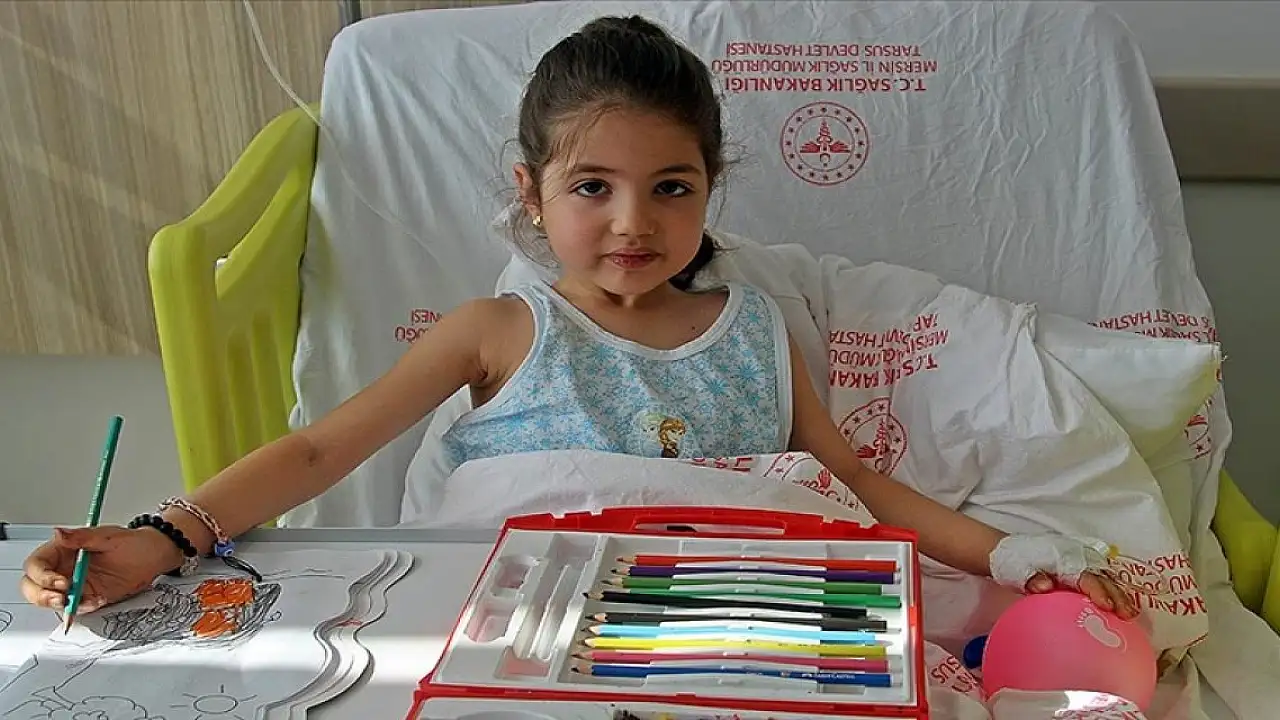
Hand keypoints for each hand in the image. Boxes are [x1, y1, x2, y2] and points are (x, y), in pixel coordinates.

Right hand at [20, 526, 182, 614]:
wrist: (154, 556)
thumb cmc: (133, 542)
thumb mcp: (109, 536)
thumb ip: (82, 537)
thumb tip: (58, 533)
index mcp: (62, 550)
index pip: (36, 564)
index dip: (41, 576)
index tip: (60, 582)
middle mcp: (63, 568)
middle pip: (33, 586)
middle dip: (41, 595)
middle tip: (61, 598)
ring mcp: (74, 584)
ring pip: (49, 600)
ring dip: (60, 605)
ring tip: (81, 600)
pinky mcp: (86, 597)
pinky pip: (74, 608)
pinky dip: (81, 609)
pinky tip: (96, 601)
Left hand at [990, 534, 1138, 619]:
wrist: (1011, 552)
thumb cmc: (1015, 563)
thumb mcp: (1016, 570)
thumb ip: (1031, 578)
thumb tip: (1045, 586)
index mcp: (1062, 560)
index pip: (1084, 575)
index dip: (1097, 590)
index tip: (1107, 606)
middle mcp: (1076, 560)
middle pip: (1101, 577)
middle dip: (1116, 595)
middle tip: (1127, 615)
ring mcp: (1080, 565)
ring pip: (1105, 579)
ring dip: (1119, 595)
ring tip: (1130, 615)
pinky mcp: (1081, 573)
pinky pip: (1101, 582)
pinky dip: (1113, 594)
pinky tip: (1121, 611)